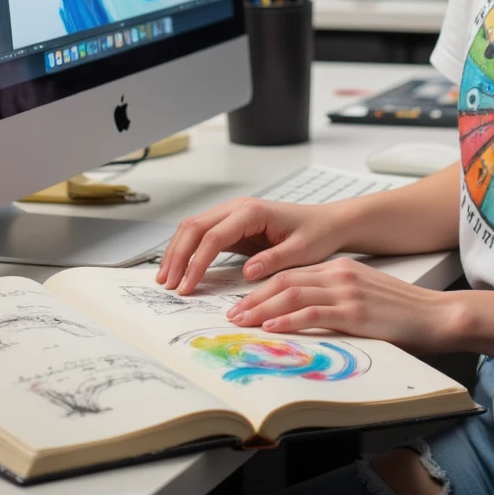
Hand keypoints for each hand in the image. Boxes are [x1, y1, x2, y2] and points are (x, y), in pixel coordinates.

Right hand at [157, 198, 350, 294]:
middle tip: (167, 284)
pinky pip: (203, 234)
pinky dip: (189, 250)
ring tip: (166, 278)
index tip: (187, 286)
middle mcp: (238, 208)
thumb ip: (274, 260)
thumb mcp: (301, 251)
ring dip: (177, 252)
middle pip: (194, 227)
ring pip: (193, 228)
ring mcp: (233, 213)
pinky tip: (182, 268)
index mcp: (252, 212)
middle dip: (177, 256)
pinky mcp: (233, 224)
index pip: (213, 237)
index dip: (196, 262)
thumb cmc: (316, 234)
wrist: (327, 222)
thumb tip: (247, 272)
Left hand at [229, 256, 454, 350]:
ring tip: (242, 322)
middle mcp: (340, 275)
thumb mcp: (364, 297)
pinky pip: (313, 313)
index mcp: (340, 269)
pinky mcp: (355, 312)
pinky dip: (288, 320)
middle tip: (232, 314)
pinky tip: (272, 328)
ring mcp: (347, 292)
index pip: (291, 275)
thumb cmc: (403, 313)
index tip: (242, 303)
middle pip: (285, 281)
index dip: (262, 289)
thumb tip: (304, 317)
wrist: (438, 315)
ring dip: (262, 309)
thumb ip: (336, 301)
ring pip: (292, 294)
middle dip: (253, 298)